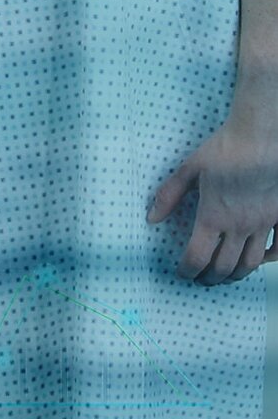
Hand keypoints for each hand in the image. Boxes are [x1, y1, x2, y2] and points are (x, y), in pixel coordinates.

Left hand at [148, 101, 277, 284]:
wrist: (262, 138)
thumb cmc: (224, 150)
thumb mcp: (188, 169)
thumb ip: (169, 195)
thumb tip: (151, 218)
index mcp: (212, 216)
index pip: (197, 256)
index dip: (187, 270)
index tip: (182, 274)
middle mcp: (238, 226)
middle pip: (223, 266)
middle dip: (209, 278)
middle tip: (201, 280)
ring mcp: (263, 224)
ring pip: (250, 262)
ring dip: (236, 274)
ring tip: (225, 277)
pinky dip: (270, 260)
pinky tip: (262, 261)